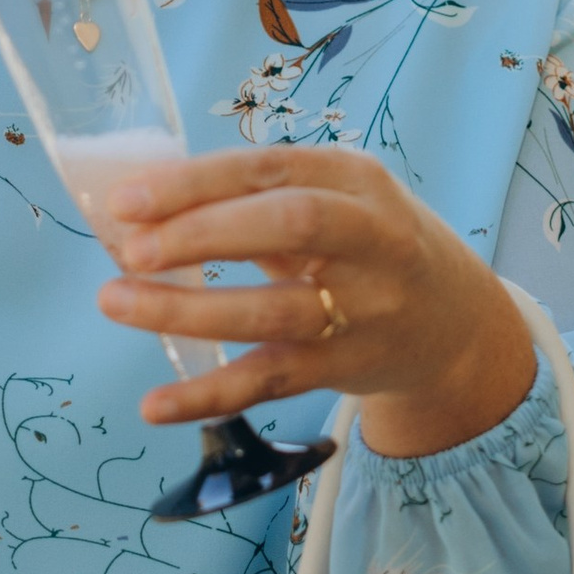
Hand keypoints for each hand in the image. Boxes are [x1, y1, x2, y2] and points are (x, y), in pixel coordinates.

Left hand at [94, 145, 536, 458]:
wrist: (455, 325)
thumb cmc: (368, 246)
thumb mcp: (335, 198)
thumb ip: (255, 197)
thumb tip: (139, 206)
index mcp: (355, 179)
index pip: (269, 169)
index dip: (195, 182)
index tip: (127, 199)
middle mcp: (371, 239)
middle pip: (288, 227)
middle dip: (201, 235)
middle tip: (130, 250)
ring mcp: (364, 309)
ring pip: (273, 312)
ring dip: (188, 310)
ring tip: (117, 302)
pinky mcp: (347, 368)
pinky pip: (271, 382)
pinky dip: (208, 397)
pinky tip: (155, 405)